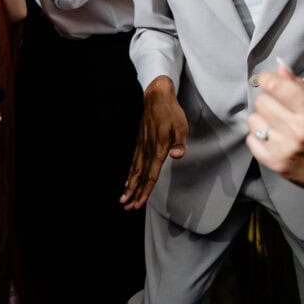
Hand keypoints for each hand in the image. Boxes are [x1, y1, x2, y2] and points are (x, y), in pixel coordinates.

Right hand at [120, 76, 187, 209]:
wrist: (156, 97)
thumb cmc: (171, 112)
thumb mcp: (181, 126)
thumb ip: (179, 143)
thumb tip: (177, 156)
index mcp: (158, 149)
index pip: (151, 174)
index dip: (145, 190)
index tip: (138, 204)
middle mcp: (148, 150)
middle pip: (140, 176)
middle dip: (134, 193)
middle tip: (126, 207)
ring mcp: (142, 146)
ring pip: (134, 170)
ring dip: (129, 186)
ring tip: (123, 199)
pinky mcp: (140, 142)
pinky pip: (133, 161)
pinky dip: (130, 173)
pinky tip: (127, 180)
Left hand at [246, 64, 303, 209]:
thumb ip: (301, 86)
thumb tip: (278, 67)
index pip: (276, 85)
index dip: (267, 79)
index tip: (268, 81)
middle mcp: (297, 128)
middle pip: (261, 101)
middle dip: (268, 100)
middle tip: (279, 108)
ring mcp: (285, 147)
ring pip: (253, 119)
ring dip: (262, 119)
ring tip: (276, 125)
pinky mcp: (275, 163)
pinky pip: (251, 140)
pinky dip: (258, 137)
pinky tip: (273, 138)